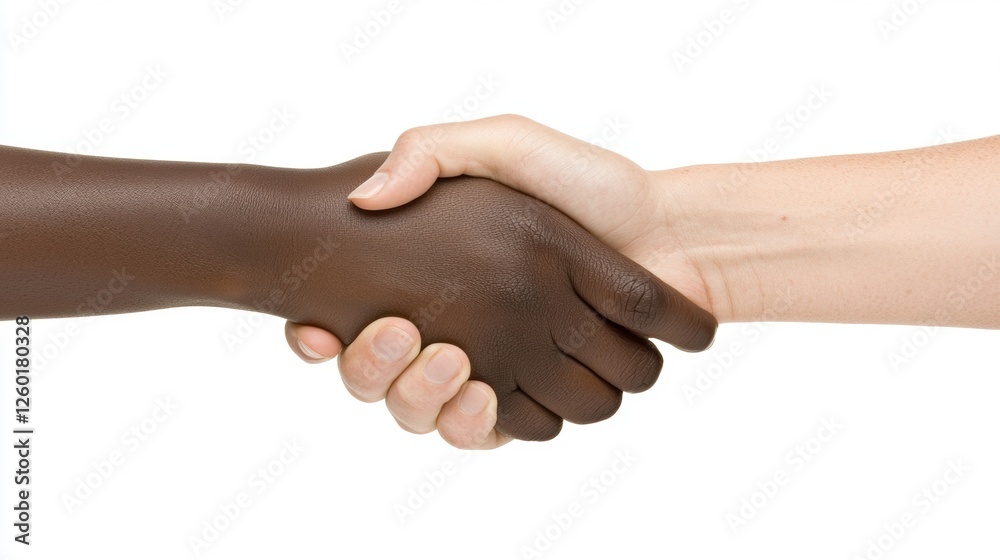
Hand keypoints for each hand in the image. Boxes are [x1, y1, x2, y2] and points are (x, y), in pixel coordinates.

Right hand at [261, 152, 714, 439]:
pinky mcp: (534, 400)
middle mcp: (454, 328)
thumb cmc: (589, 185)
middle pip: (377, 378)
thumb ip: (432, 151)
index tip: (316, 328)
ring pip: (422, 412)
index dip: (320, 336)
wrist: (670, 234)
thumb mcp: (504, 146)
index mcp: (437, 279)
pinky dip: (474, 423)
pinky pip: (487, 432)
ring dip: (420, 397)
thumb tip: (364, 199)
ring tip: (450, 360)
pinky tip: (480, 390)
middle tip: (398, 334)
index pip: (351, 318)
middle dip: (370, 369)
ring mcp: (492, 368)